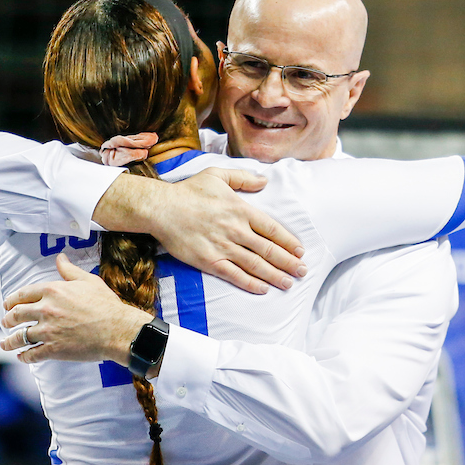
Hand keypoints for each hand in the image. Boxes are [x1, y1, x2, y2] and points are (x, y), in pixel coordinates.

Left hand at [1, 254, 152, 365]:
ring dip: (9, 341)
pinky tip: (22, 356)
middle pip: (16, 315)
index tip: (8, 305)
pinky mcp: (53, 349)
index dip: (12, 300)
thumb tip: (60, 258)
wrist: (118, 329)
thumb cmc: (106, 304)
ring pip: (19, 337)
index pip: (22, 294)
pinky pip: (31, 354)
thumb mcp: (89, 281)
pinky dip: (24, 356)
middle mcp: (46, 310)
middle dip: (8, 319)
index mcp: (52, 290)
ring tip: (6, 343)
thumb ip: (70, 270)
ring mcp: (48, 331)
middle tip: (7, 322)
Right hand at [95, 167, 305, 295]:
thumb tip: (264, 180)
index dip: (288, 241)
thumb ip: (243, 178)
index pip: (272, 229)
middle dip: (288, 262)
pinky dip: (250, 283)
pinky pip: (234, 275)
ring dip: (274, 275)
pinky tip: (263, 289)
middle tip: (302, 271)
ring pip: (255, 265)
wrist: (161, 208)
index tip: (300, 251)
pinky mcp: (209, 261)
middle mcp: (236, 230)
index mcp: (241, 210)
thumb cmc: (189, 191)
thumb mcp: (218, 175)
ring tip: (289, 283)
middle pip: (268, 250)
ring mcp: (223, 247)